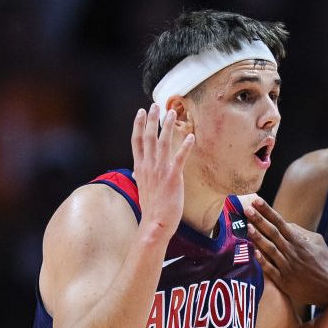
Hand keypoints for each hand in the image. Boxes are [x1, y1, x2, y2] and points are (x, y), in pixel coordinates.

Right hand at [130, 104, 193, 239]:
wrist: (155, 223)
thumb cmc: (152, 207)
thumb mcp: (143, 188)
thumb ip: (142, 175)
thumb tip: (138, 170)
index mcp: (140, 168)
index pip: (136, 141)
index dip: (138, 125)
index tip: (140, 111)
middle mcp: (148, 166)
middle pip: (148, 137)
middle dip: (151, 119)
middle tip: (155, 104)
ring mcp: (160, 171)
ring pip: (162, 143)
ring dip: (167, 126)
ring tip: (172, 112)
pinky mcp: (172, 178)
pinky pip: (179, 159)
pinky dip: (185, 147)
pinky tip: (191, 136)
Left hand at [246, 198, 327, 305]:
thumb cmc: (325, 264)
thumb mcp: (319, 243)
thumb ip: (302, 233)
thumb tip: (287, 224)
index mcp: (300, 241)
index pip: (281, 223)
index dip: (268, 212)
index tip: (257, 201)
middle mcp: (292, 252)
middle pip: (273, 233)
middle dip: (259, 220)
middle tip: (247, 209)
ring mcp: (288, 267)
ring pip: (270, 250)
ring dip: (258, 238)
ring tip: (247, 227)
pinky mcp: (285, 282)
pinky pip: (271, 270)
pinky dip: (262, 262)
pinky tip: (254, 253)